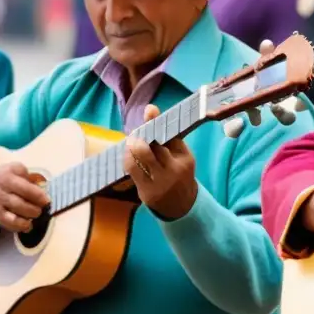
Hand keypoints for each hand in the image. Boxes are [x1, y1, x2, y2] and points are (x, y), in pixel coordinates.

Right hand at [0, 162, 50, 232]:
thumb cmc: (4, 177)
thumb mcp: (15, 169)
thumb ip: (28, 177)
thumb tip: (42, 189)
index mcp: (8, 175)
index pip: (25, 188)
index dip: (38, 196)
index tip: (46, 201)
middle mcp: (0, 189)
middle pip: (20, 203)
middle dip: (34, 209)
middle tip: (41, 209)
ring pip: (14, 216)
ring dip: (28, 218)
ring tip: (35, 215)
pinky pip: (8, 223)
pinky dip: (19, 226)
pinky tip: (27, 225)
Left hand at [124, 104, 197, 219]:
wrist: (182, 205)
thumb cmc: (178, 172)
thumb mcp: (180, 155)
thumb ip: (167, 134)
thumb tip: (149, 108)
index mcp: (185, 159)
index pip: (169, 136)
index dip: (156, 122)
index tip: (149, 110)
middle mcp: (174, 171)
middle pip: (152, 147)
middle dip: (140, 136)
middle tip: (135, 133)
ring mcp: (160, 183)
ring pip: (138, 159)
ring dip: (131, 148)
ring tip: (130, 143)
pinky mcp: (147, 193)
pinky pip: (132, 171)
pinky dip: (128, 160)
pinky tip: (129, 156)